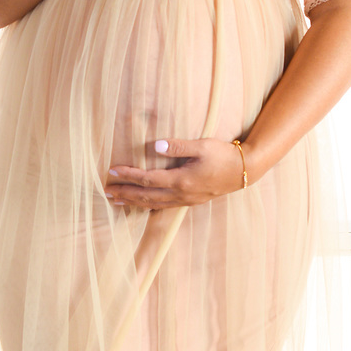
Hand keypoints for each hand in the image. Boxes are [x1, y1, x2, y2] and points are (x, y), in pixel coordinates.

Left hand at [105, 137, 245, 209]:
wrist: (244, 171)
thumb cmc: (224, 155)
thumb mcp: (203, 145)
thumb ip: (179, 146)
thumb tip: (155, 144)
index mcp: (182, 180)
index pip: (148, 179)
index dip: (128, 175)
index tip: (112, 171)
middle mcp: (181, 194)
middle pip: (146, 196)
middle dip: (124, 194)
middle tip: (106, 192)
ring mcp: (186, 200)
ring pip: (153, 204)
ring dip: (133, 202)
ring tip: (116, 201)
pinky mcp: (190, 201)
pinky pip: (163, 206)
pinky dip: (148, 205)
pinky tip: (141, 204)